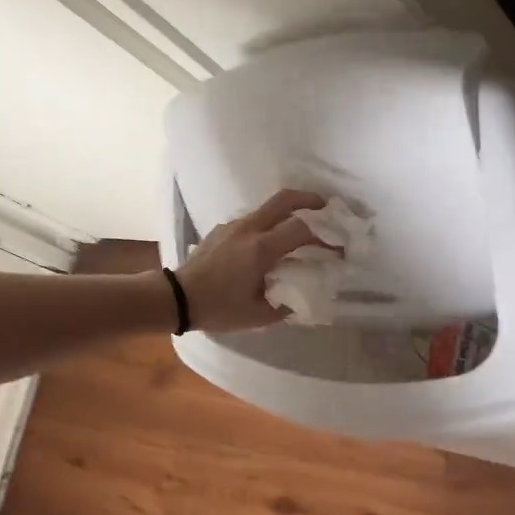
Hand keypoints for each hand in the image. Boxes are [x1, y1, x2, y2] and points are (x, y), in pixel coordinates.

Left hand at [176, 188, 326, 332]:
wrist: (177, 298)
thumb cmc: (218, 308)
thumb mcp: (257, 315)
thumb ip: (285, 304)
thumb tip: (303, 297)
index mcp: (260, 248)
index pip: (301, 229)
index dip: (324, 236)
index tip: (337, 247)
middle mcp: (248, 229)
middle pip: (284, 200)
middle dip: (309, 200)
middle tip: (327, 209)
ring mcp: (233, 225)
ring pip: (267, 208)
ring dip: (288, 212)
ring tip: (301, 229)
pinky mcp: (222, 229)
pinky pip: (252, 220)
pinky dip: (269, 224)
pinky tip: (269, 245)